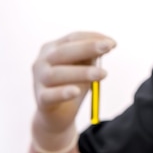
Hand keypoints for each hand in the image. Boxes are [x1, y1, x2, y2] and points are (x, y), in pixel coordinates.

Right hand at [31, 32, 115, 151]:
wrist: (58, 114)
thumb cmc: (72, 83)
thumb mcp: (84, 66)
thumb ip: (92, 55)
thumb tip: (108, 44)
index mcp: (52, 49)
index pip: (73, 38)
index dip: (92, 38)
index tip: (113, 43)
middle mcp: (42, 62)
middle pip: (63, 52)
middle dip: (87, 48)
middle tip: (107, 47)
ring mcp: (38, 80)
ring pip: (57, 74)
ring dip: (82, 72)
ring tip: (103, 73)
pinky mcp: (41, 99)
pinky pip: (50, 96)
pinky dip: (63, 93)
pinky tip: (75, 91)